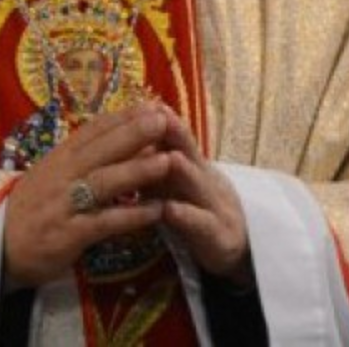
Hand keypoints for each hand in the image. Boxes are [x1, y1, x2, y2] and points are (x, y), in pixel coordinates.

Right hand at [3, 104, 171, 286]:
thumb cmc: (32, 206)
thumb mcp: (53, 173)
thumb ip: (83, 157)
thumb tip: (121, 135)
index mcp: (60, 157)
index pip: (94, 130)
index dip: (123, 116)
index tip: (152, 104)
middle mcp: (62, 175)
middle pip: (101, 149)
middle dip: (134, 133)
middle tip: (164, 120)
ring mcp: (64, 204)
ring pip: (103, 182)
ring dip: (136, 171)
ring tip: (167, 161)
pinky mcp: (67, 235)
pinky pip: (103, 223)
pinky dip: (130, 216)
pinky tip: (156, 211)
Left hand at [157, 106, 251, 285]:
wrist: (233, 246)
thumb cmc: (191, 207)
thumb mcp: (171, 182)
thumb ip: (149, 160)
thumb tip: (116, 132)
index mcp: (189, 163)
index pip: (174, 136)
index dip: (161, 120)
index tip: (143, 101)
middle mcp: (202, 178)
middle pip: (189, 151)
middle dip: (174, 133)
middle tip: (157, 114)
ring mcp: (214, 205)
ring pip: (198, 185)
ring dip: (184, 170)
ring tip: (170, 158)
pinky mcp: (218, 236)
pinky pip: (202, 225)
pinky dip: (187, 217)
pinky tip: (170, 210)